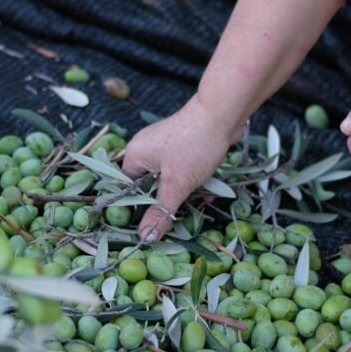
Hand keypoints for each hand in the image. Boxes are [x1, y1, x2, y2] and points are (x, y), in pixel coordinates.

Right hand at [122, 96, 241, 241]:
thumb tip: (145, 238)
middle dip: (168, 200)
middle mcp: (145, 148)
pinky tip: (208, 188)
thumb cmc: (194, 147)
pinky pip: (182, 168)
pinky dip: (192, 179)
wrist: (223, 114)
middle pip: (149, 185)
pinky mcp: (182, 143)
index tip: (154, 222)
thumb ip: (160, 212)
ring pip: (169, 178)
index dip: (139, 208)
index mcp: (134, 155)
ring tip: (201, 198)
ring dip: (184, 191)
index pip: (127, 189)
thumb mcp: (176, 185)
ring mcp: (164, 144)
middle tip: (181, 212)